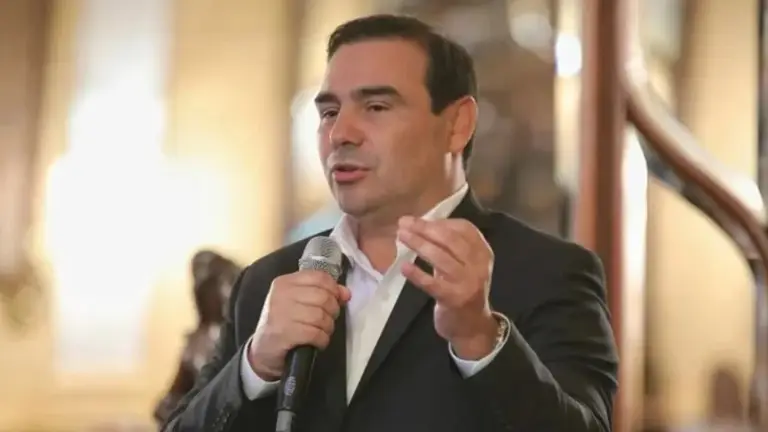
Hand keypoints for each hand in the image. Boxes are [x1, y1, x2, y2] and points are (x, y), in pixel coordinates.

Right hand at [247, 270, 350, 380]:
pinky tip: (317, 341)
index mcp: (285, 282)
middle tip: (327, 320)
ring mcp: (281, 314)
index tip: (335, 299)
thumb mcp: (299, 303)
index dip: (334, 289)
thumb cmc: (284, 323)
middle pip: (323, 297)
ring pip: (320, 316)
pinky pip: (315, 333)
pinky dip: (322, 339)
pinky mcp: (284, 333)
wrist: (263, 351)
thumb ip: (323, 293)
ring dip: (327, 327)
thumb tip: (345, 293)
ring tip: (322, 332)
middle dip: (332, 311)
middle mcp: (281, 295)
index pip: (320, 277)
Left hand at [397, 216, 497, 359]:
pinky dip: (417, 274)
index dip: (440, 222)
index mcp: (483, 253)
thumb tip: (420, 225)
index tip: (418, 219)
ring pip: (441, 258)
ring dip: (419, 244)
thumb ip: (450, 247)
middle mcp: (479, 266)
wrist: (472, 328)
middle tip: (403, 223)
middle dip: (425, 229)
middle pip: (451, 240)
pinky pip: (433, 284)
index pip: (464, 229)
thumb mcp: (464, 266)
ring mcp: (467, 283)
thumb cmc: (463, 290)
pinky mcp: (454, 300)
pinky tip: (404, 267)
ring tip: (401, 236)